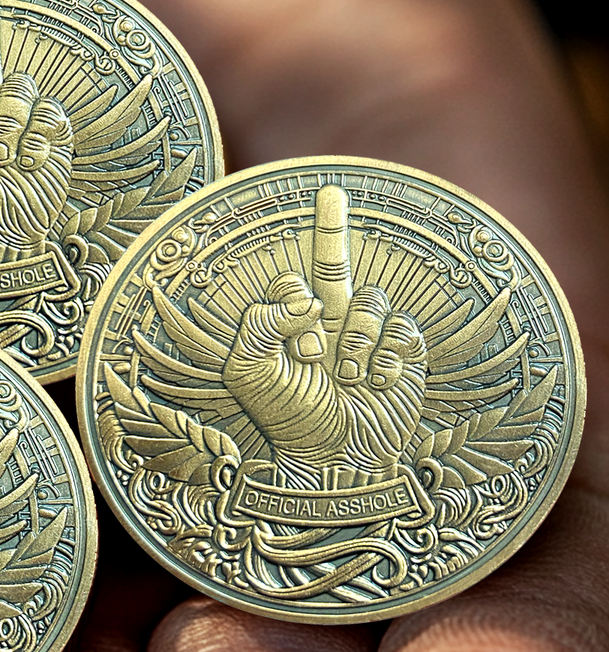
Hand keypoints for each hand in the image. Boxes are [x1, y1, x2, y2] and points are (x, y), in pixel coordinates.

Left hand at [223, 185, 427, 486]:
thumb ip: (258, 325)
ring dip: (357, 340)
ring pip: (370, 299)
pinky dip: (388, 357)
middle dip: (331, 227)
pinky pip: (402, 328)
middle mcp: (326, 325)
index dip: (294, 302)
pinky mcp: (402, 353)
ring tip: (346, 378)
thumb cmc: (289, 419)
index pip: (292, 283)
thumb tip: (305, 298)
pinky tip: (377, 384)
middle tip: (330, 192)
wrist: (336, 459)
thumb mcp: (249, 374)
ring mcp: (366, 336)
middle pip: (330, 263)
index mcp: (287, 327)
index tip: (298, 344)